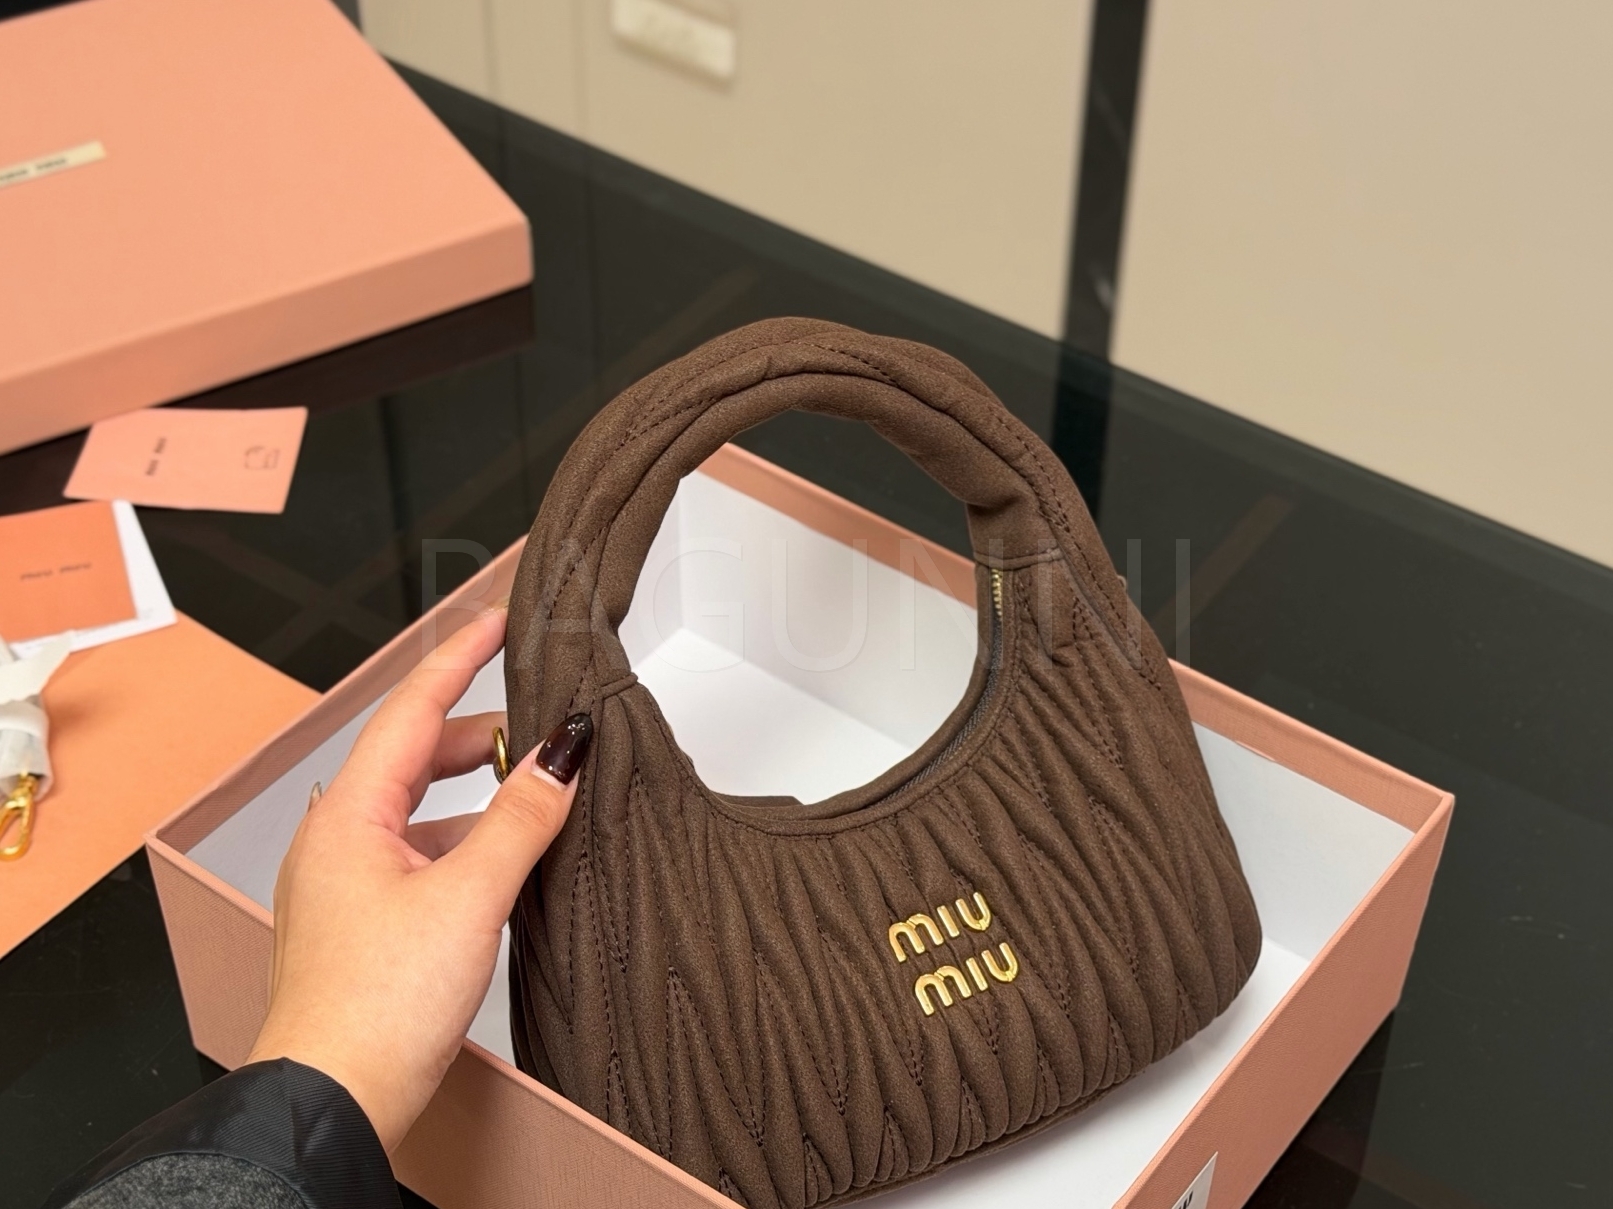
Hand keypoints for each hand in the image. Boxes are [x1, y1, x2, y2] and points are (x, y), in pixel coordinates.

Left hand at [246, 604, 592, 1151]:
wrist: (331, 1101)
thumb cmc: (372, 1010)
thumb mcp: (468, 898)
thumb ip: (521, 818)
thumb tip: (562, 755)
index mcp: (349, 816)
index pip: (413, 707)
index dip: (460, 656)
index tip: (498, 620)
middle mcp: (338, 839)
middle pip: (419, 753)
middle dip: (484, 733)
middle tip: (543, 722)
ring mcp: (347, 881)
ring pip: (423, 806)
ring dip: (480, 793)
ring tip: (538, 794)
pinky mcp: (365, 920)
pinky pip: (421, 852)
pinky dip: (468, 840)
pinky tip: (505, 861)